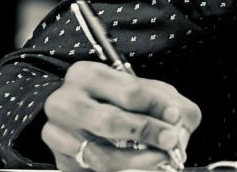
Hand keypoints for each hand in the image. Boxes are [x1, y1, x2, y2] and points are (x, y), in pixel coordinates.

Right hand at [41, 61, 201, 171]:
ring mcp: (58, 133)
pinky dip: (124, 169)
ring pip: (102, 154)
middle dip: (147, 132)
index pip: (128, 91)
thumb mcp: (149, 91)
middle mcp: (65, 102)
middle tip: (170, 140)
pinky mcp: (61, 159)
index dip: (157, 106)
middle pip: (111, 121)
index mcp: (87, 74)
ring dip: (138, 159)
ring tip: (160, 158)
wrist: (89, 118)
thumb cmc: (122, 100)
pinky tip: (141, 166)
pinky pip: (95, 169)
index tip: (174, 116)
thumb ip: (170, 103)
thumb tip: (178, 127)